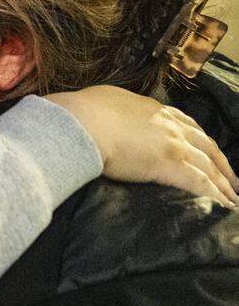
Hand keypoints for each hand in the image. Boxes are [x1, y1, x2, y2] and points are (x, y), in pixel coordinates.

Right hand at [44, 85, 238, 206]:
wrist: (81, 122)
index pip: (187, 125)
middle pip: (206, 146)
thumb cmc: (82, 112)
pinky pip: (200, 183)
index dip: (201, 140)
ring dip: (223, 184)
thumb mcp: (105, 100)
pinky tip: (222, 205)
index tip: (209, 151)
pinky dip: (214, 195)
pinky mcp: (169, 165)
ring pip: (208, 167)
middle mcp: (170, 126)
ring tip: (232, 199)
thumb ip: (117, 110)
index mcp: (155, 110)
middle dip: (222, 164)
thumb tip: (109, 114)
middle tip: (232, 180)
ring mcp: (173, 145)